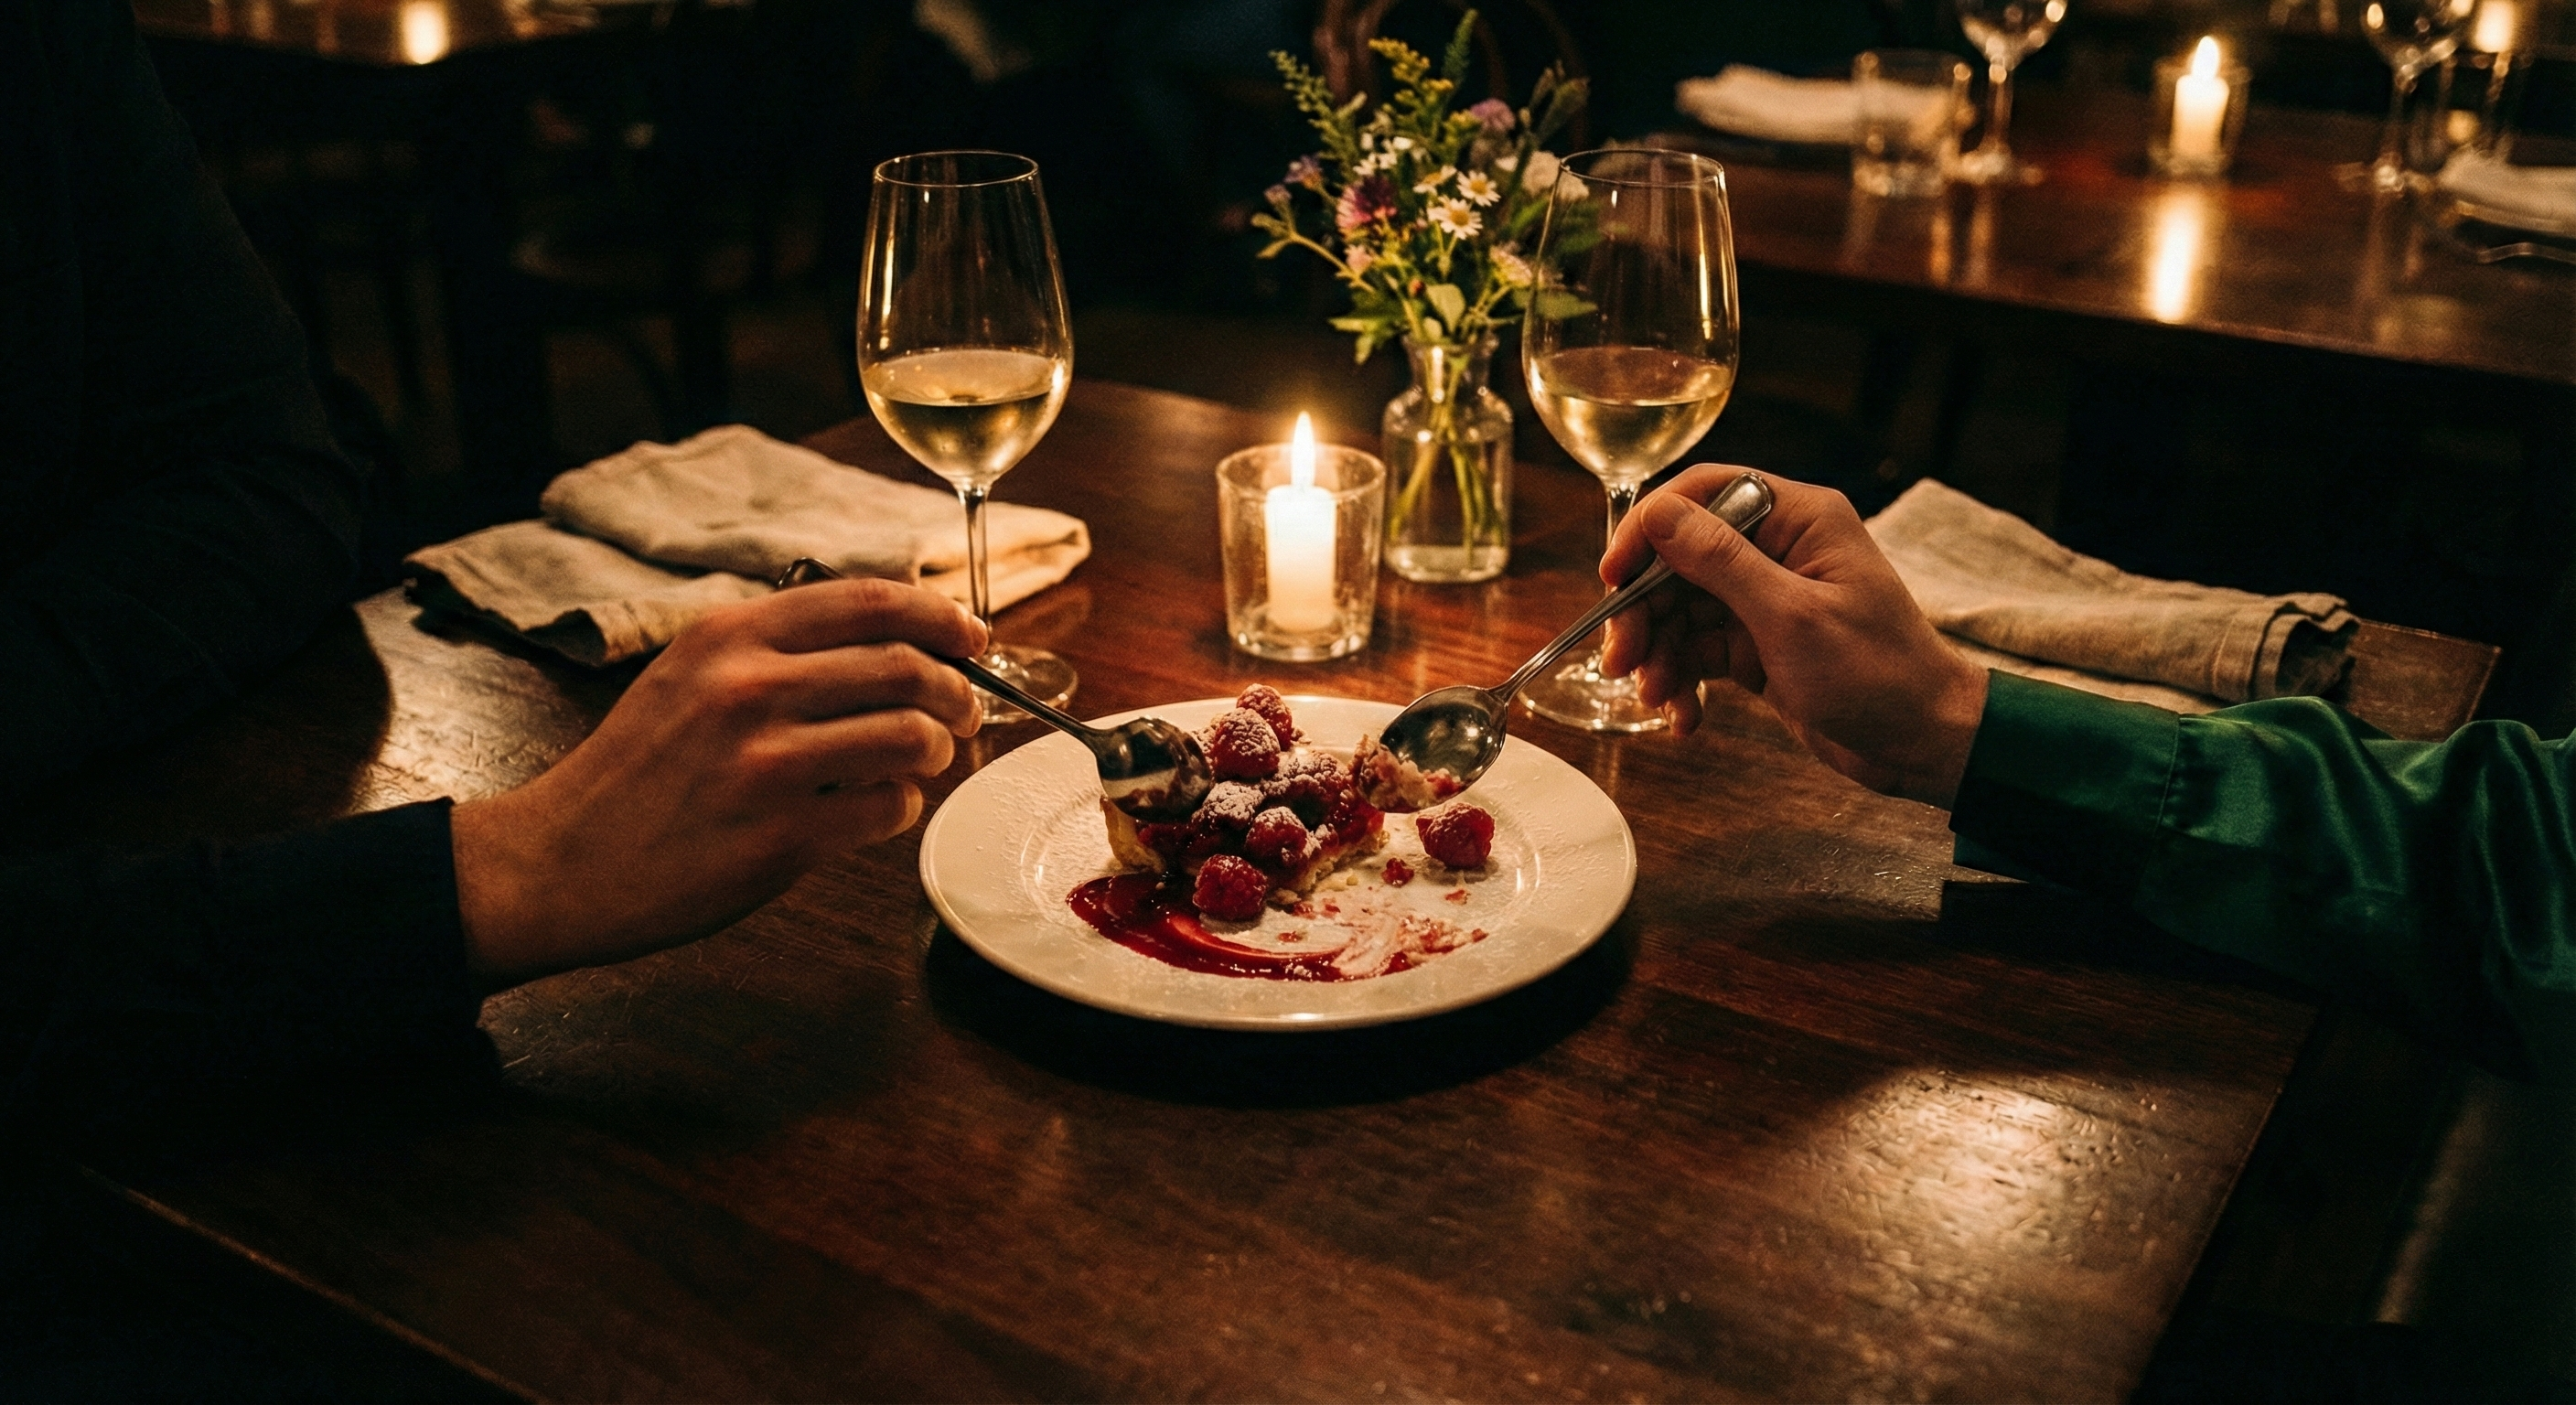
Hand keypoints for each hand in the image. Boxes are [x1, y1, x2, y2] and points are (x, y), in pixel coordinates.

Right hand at [450, 578, 986, 984]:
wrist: (556, 862)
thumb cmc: (634, 773)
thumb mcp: (688, 676)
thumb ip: (775, 651)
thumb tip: (894, 641)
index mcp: (730, 635)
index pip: (870, 601)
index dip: (940, 616)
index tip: (971, 636)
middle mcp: (749, 687)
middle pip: (906, 666)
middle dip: (957, 690)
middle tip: (964, 712)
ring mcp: (766, 762)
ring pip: (911, 735)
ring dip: (936, 751)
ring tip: (922, 763)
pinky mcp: (780, 834)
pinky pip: (887, 808)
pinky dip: (899, 808)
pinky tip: (874, 811)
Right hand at [1599, 466, 1987, 806]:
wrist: (1923, 744)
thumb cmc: (1879, 675)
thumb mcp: (1792, 618)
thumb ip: (1722, 562)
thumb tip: (1659, 515)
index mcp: (1798, 520)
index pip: (1702, 494)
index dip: (1649, 530)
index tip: (1613, 577)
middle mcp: (1778, 549)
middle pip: (1679, 558)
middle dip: (1644, 610)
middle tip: (1620, 659)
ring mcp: (1765, 598)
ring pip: (1680, 609)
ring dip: (1658, 653)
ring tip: (1655, 696)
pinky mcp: (1757, 644)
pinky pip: (1697, 650)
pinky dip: (1682, 681)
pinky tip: (1684, 718)